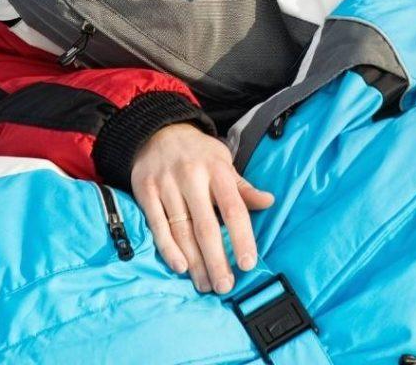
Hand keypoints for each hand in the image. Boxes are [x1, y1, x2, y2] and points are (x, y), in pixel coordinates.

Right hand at [131, 123, 273, 293]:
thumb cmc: (198, 153)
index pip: (233, 208)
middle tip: (224, 286)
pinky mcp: (146, 191)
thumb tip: (269, 202)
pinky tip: (180, 266)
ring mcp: (167, 184)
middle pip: (206, 226)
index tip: (248, 264)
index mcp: (217, 169)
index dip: (242, 237)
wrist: (159, 130)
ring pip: (182, 230)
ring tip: (205, 284)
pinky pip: (157, 225)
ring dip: (194, 261)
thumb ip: (242, 187)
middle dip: (216, 259)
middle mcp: (192, 176)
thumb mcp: (223, 162)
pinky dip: (168, 248)